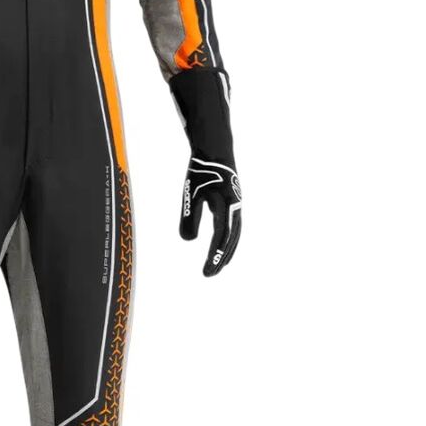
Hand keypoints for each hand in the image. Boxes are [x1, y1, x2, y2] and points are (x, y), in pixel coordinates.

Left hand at [180, 157, 241, 276]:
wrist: (216, 150)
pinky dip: (229, 240)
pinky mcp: (234, 204)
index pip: (221, 239)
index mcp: (227, 208)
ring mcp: (237, 207)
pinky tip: (222, 245)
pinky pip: (234, 227)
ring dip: (227, 251)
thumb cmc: (201, 171)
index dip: (214, 256)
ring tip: (218, 265)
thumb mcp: (191, 194)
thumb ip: (190, 217)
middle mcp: (236, 210)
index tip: (206, 272)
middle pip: (230, 240)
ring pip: (234, 235)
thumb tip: (188, 241)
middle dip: (220, 258)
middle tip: (210, 274)